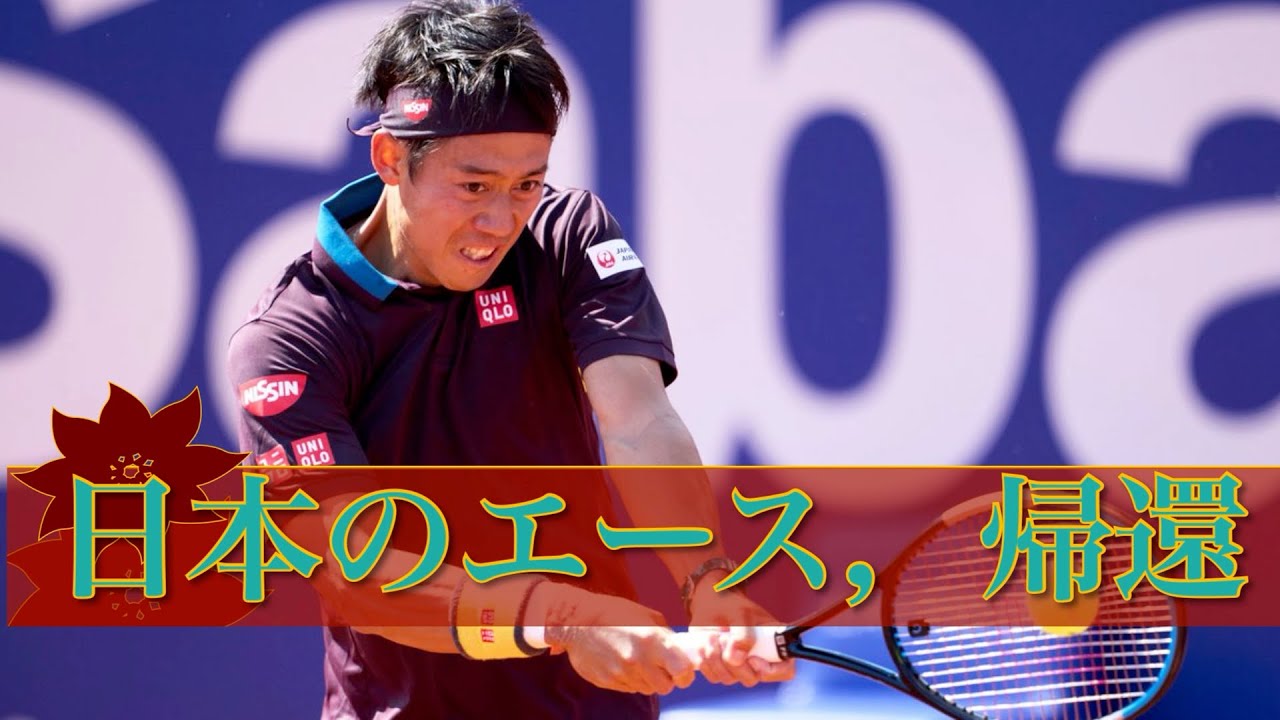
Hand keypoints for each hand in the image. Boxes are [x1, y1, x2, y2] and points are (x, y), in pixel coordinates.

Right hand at [530, 583, 695, 695]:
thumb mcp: (645, 615)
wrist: (576, 622)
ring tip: (637, 661)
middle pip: (666, 686)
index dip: (686, 673)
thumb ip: (665, 634)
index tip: (683, 669)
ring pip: (647, 689)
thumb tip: (680, 650)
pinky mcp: (608, 682)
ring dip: (647, 679)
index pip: (682, 670)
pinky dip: (630, 679)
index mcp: (651, 639)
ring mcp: (622, 673)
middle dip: (667, 679)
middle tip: (660, 667)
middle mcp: (638, 659)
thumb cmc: (613, 613)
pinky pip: (629, 688)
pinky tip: (622, 663)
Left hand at [687, 577, 795, 686]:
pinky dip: (706, 662)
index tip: (752, 659)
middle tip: (723, 638)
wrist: (708, 602)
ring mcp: (740, 666)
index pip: (785, 670)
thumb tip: (736, 660)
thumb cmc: (729, 603)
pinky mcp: (722, 668)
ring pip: (730, 678)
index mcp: (774, 643)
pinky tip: (704, 645)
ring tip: (711, 636)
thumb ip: (743, 635)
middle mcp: (760, 658)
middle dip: (733, 661)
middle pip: (751, 678)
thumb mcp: (739, 612)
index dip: (770, 671)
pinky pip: (714, 676)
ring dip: (716, 658)